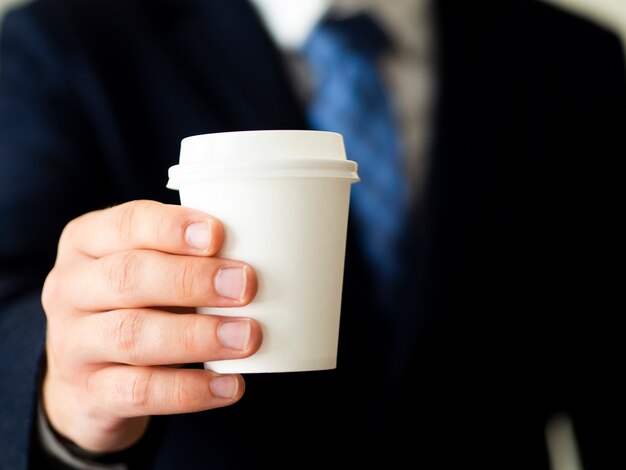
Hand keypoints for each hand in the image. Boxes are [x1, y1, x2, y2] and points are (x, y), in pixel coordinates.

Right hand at [41, 200, 260, 452]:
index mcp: (85, 243)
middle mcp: (70, 289)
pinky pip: (140, 392)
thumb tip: (251, 262)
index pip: (126, 224)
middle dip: (192, 280)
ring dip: (197, 336)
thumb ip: (183, 257)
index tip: (218, 235)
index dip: (172, 228)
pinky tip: (229, 385)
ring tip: (247, 337)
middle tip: (246, 286)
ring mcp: (73, 344)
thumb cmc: (132, 306)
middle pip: (128, 277)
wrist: (84, 382)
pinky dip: (190, 389)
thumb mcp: (144, 270)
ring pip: (133, 335)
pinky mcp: (89, 393)